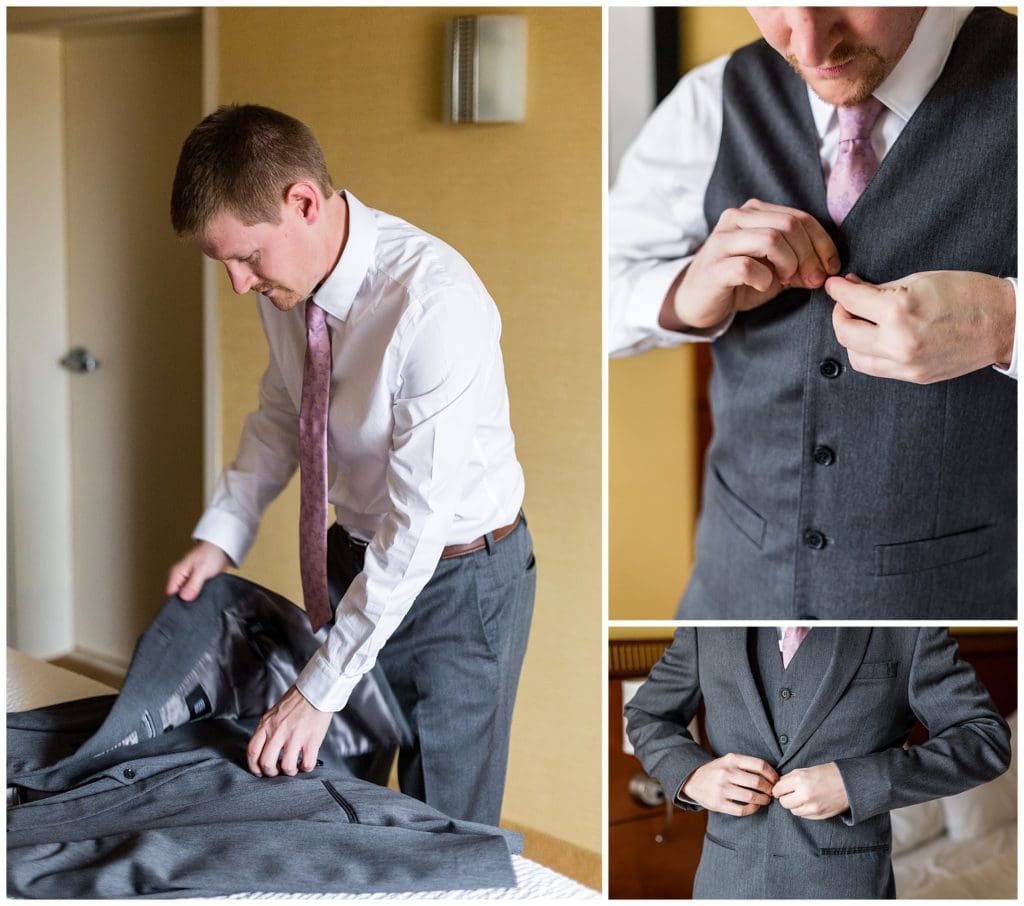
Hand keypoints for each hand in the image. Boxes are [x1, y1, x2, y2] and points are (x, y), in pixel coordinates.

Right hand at [166, 540, 230, 600]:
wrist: (222, 547)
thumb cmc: (211, 553)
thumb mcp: (202, 570)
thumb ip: (193, 585)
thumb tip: (184, 598)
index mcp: (176, 573)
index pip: (170, 594)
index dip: (178, 602)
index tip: (187, 606)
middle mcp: (180, 577)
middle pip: (177, 596)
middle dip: (186, 601)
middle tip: (197, 603)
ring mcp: (187, 579)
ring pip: (186, 595)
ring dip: (194, 598)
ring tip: (203, 597)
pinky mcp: (196, 581)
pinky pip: (194, 592)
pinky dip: (199, 595)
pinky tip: (205, 595)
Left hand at [247, 685, 333, 776]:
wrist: (316, 690)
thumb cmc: (297, 700)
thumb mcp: (274, 713)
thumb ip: (268, 729)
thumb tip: (265, 748)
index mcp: (267, 724)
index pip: (252, 751)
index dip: (254, 767)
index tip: (259, 771)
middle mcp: (278, 731)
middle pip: (266, 763)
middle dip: (272, 773)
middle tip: (278, 771)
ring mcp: (295, 736)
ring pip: (287, 767)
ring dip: (290, 772)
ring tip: (294, 768)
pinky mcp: (312, 740)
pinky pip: (307, 763)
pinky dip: (306, 768)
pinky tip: (306, 763)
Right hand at [661, 199, 839, 329]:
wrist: (697, 300)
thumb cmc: (737, 282)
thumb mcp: (774, 269)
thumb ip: (800, 262)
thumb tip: (830, 268)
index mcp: (754, 212)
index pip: (800, 217)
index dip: (822, 242)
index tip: (831, 268)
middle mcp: (736, 219)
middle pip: (789, 224)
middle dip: (809, 254)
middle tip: (814, 279)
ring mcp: (722, 241)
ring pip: (770, 239)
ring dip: (789, 263)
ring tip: (787, 281)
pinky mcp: (714, 266)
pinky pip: (747, 266)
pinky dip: (763, 279)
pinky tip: (762, 286)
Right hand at [681, 752, 779, 815]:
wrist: (693, 780)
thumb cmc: (717, 771)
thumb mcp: (729, 761)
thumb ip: (747, 765)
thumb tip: (773, 776)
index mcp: (731, 759)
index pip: (759, 765)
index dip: (772, 774)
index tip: (776, 780)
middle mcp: (726, 772)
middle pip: (758, 782)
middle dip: (769, 789)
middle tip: (772, 792)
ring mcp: (721, 789)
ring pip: (751, 797)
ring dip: (763, 800)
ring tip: (766, 799)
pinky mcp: (718, 804)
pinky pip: (742, 810)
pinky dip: (753, 809)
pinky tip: (755, 806)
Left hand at [772, 762, 848, 819]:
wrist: (849, 784)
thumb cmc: (828, 774)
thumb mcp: (807, 770)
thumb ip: (791, 777)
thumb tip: (779, 784)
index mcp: (800, 780)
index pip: (778, 790)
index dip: (778, 789)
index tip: (780, 788)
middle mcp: (804, 795)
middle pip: (783, 802)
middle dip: (785, 797)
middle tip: (790, 793)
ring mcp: (812, 807)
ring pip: (793, 810)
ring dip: (794, 805)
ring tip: (802, 797)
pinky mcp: (818, 815)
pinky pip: (803, 815)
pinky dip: (803, 810)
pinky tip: (810, 803)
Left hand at [828, 270, 1014, 383]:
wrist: (1006, 322)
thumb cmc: (968, 294)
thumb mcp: (920, 280)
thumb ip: (880, 288)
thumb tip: (851, 289)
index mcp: (899, 311)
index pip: (850, 301)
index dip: (838, 290)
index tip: (834, 286)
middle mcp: (898, 342)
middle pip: (844, 333)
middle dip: (840, 315)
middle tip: (846, 304)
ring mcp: (906, 364)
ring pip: (856, 356)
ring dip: (852, 338)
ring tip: (863, 322)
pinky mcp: (914, 377)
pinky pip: (877, 368)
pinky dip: (870, 352)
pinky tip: (878, 338)